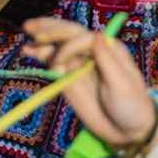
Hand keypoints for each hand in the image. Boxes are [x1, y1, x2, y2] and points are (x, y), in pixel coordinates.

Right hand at [23, 17, 157, 148]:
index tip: (58, 61)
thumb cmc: (131, 104)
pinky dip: (41, 56)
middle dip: (49, 28)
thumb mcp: (122, 83)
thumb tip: (97, 33)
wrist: (128, 131)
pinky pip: (53, 64)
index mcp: (107, 48)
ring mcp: (79, 65)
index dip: (67, 44)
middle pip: (68, 34)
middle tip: (29, 26)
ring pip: (58, 47)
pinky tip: (28, 51)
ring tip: (26, 32)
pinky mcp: (69, 80)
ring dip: (42, 39)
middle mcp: (91, 52)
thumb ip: (107, 60)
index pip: (82, 37)